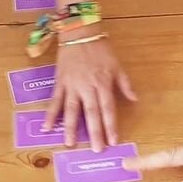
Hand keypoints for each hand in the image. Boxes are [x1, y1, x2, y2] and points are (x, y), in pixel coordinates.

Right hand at [43, 36, 136, 151]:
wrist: (79, 32)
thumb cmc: (100, 49)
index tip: (113, 141)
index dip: (110, 125)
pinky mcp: (60, 82)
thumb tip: (135, 100)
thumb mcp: (117, 65)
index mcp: (103, 83)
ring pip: (72, 109)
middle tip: (95, 149)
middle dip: (94, 132)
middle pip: (91, 112)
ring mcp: (72, 85)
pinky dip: (50, 114)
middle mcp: (87, 87)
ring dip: (70, 127)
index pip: (108, 108)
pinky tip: (47, 127)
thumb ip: (125, 84)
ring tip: (70, 143)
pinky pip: (54, 100)